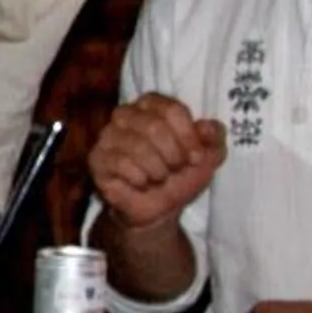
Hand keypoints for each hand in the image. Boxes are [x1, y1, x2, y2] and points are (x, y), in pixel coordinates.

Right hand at [89, 94, 224, 232]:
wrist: (158, 207)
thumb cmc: (181, 175)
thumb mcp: (208, 156)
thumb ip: (214, 137)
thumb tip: (206, 126)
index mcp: (152, 106)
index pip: (171, 109)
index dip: (188, 136)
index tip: (196, 157)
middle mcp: (125, 114)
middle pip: (154, 126)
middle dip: (173, 155)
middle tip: (176, 169)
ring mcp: (107, 136)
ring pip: (137, 146)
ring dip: (158, 169)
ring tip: (159, 177)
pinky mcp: (96, 158)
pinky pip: (120, 164)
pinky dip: (140, 179)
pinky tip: (141, 183)